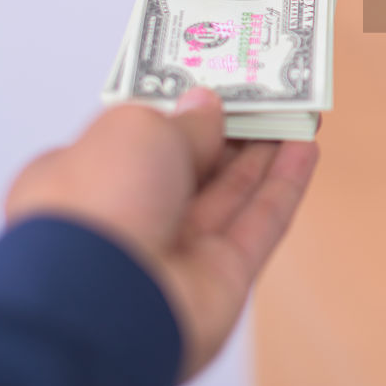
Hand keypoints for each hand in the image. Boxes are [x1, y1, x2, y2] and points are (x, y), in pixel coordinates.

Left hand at [5, 90, 315, 379]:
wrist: (105, 305)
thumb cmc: (97, 207)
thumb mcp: (136, 128)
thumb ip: (182, 117)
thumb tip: (207, 108)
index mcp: (80, 180)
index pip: (133, 140)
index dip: (174, 110)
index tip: (210, 80)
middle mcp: (127, 218)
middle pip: (190, 165)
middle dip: (226, 128)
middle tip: (263, 90)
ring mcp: (175, 251)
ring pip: (230, 193)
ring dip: (264, 150)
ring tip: (296, 109)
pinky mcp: (220, 277)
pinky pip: (260, 223)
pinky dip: (284, 185)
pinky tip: (305, 149)